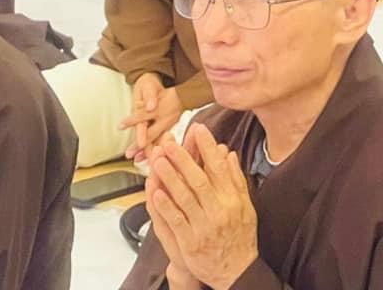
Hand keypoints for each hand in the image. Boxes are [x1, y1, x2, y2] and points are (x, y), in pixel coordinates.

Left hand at [120, 73, 182, 160]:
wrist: (184, 95)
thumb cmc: (164, 92)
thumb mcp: (153, 88)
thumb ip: (150, 96)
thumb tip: (144, 106)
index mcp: (160, 108)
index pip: (143, 115)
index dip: (132, 120)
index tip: (120, 126)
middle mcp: (166, 120)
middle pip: (150, 134)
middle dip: (139, 144)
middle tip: (128, 154)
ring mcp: (169, 127)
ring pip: (157, 141)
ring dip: (147, 152)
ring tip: (137, 160)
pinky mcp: (172, 132)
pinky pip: (162, 144)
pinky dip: (156, 152)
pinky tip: (150, 160)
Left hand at [148, 124, 258, 287]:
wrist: (236, 272)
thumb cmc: (239, 236)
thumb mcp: (245, 207)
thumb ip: (235, 179)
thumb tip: (227, 152)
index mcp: (233, 201)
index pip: (219, 169)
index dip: (207, 147)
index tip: (198, 128)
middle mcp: (220, 212)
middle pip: (199, 180)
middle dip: (183, 159)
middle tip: (169, 142)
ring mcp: (204, 227)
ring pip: (185, 198)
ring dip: (170, 177)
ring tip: (157, 160)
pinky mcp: (191, 242)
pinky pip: (176, 220)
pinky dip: (166, 206)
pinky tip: (155, 191)